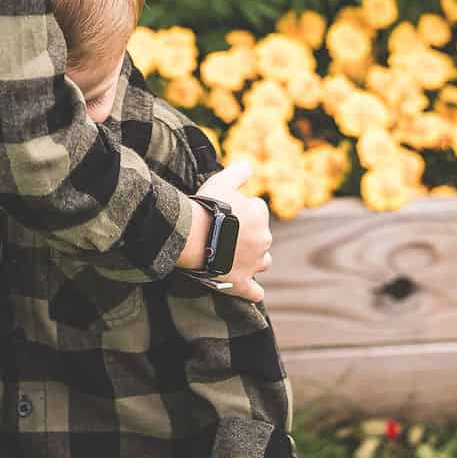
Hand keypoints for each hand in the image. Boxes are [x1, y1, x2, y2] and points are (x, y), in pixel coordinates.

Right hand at [197, 158, 273, 303]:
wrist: (193, 236)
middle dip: (249, 236)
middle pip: (262, 237)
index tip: (227, 211)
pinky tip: (252, 293)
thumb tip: (249, 164)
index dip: (243, 210)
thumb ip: (239, 171)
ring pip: (263, 262)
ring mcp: (253, 264)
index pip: (257, 209)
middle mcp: (263, 240)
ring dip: (255, 260)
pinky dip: (254, 293)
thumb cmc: (206, 207)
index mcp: (260, 215)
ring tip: (238, 258)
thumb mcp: (221, 181)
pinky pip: (254, 292)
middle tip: (227, 234)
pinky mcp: (241, 283)